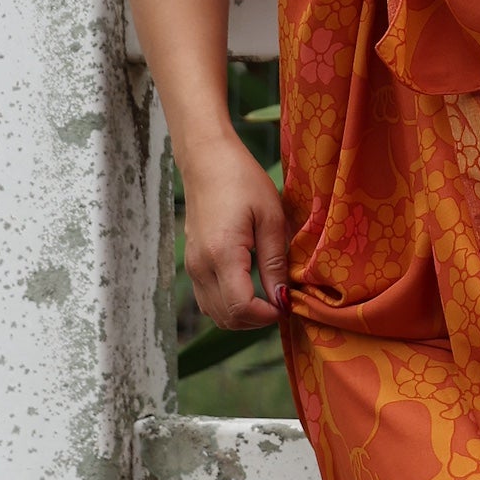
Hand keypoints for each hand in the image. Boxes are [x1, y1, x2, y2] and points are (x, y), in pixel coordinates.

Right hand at [179, 135, 288, 329]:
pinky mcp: (191, 263)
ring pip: (215, 314)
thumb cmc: (243, 181)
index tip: (288, 303)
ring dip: (242, 315)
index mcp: (221, 254)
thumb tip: (282, 299)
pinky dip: (228, 304)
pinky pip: (207, 299)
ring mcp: (192, 267)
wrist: (207, 160)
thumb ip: (275, 262)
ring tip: (268, 295)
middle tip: (282, 301)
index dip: (268, 315)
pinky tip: (250, 287)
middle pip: (226, 318)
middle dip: (257, 320)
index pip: (241, 308)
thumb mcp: (270, 218)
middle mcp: (200, 267)